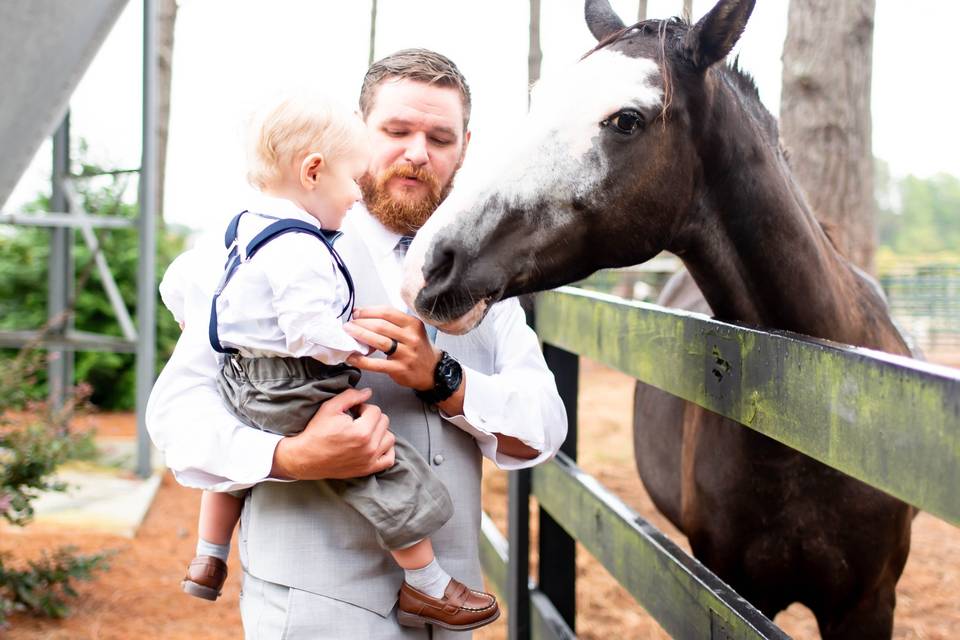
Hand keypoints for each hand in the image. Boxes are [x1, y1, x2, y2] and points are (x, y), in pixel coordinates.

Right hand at [271, 387, 394, 480]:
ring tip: (365, 431)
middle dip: (372, 417)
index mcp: (362, 432)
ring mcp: (370, 460)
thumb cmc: (317, 432)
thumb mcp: (330, 408)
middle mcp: (369, 447)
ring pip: (389, 438)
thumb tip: (368, 392)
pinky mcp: (368, 470)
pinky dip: (385, 450)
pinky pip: (389, 459)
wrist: (306, 457)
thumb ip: (351, 396)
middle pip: (384, 422)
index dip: (363, 407)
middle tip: (357, 420)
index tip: (353, 412)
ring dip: (380, 432)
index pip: (376, 410)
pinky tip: (374, 444)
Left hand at [343, 306, 439, 390]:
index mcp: (413, 324)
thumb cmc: (418, 349)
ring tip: (348, 334)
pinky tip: (352, 357)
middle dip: (361, 323)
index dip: (368, 311)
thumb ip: (393, 324)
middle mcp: (411, 337)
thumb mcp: (412, 330)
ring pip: (379, 342)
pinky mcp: (399, 369)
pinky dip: (361, 360)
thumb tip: (365, 317)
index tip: (356, 312)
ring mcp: (406, 354)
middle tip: (349, 324)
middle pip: (381, 325)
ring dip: (360, 336)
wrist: (433, 371)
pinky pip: (376, 363)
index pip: (387, 312)